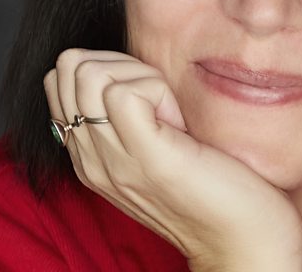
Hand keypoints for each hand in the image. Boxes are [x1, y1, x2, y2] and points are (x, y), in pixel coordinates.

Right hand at [44, 48, 301, 270]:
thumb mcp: (154, 145)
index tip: (147, 96)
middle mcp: (90, 159)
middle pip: (69, 68)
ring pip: (91, 74)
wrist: (241, 236)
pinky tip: (178, 121)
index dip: (107, 67)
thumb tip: (124, 70)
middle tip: (161, 102)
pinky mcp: (148, 156)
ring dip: (141, 77)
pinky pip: (124, 92)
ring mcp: (115, 160)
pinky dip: (157, 89)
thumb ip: (127, 116)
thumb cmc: (210, 184)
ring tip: (171, 114)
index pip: (59, 78)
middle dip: (120, 65)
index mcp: (88, 155)